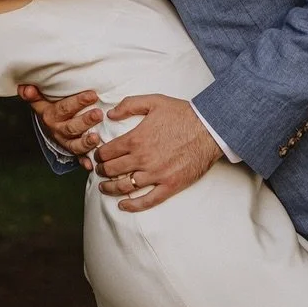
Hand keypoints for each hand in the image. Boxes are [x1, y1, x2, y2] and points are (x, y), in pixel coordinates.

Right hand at [18, 84, 102, 169]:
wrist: (50, 125)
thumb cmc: (51, 108)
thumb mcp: (40, 100)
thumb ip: (34, 94)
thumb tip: (26, 89)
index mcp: (50, 116)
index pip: (64, 108)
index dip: (78, 102)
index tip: (92, 95)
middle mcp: (58, 130)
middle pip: (71, 127)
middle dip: (86, 121)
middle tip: (98, 114)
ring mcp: (66, 142)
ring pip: (75, 144)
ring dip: (86, 142)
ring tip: (96, 137)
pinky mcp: (73, 151)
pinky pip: (78, 158)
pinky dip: (84, 162)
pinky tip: (90, 163)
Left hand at [94, 94, 220, 210]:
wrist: (209, 128)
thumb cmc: (183, 114)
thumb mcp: (154, 101)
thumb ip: (129, 105)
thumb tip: (111, 114)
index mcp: (136, 139)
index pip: (107, 152)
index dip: (99, 155)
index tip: (98, 156)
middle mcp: (142, 159)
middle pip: (112, 170)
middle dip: (101, 170)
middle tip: (99, 170)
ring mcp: (156, 174)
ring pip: (125, 186)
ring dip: (110, 188)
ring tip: (104, 187)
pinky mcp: (169, 185)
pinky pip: (147, 200)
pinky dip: (133, 205)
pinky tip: (123, 205)